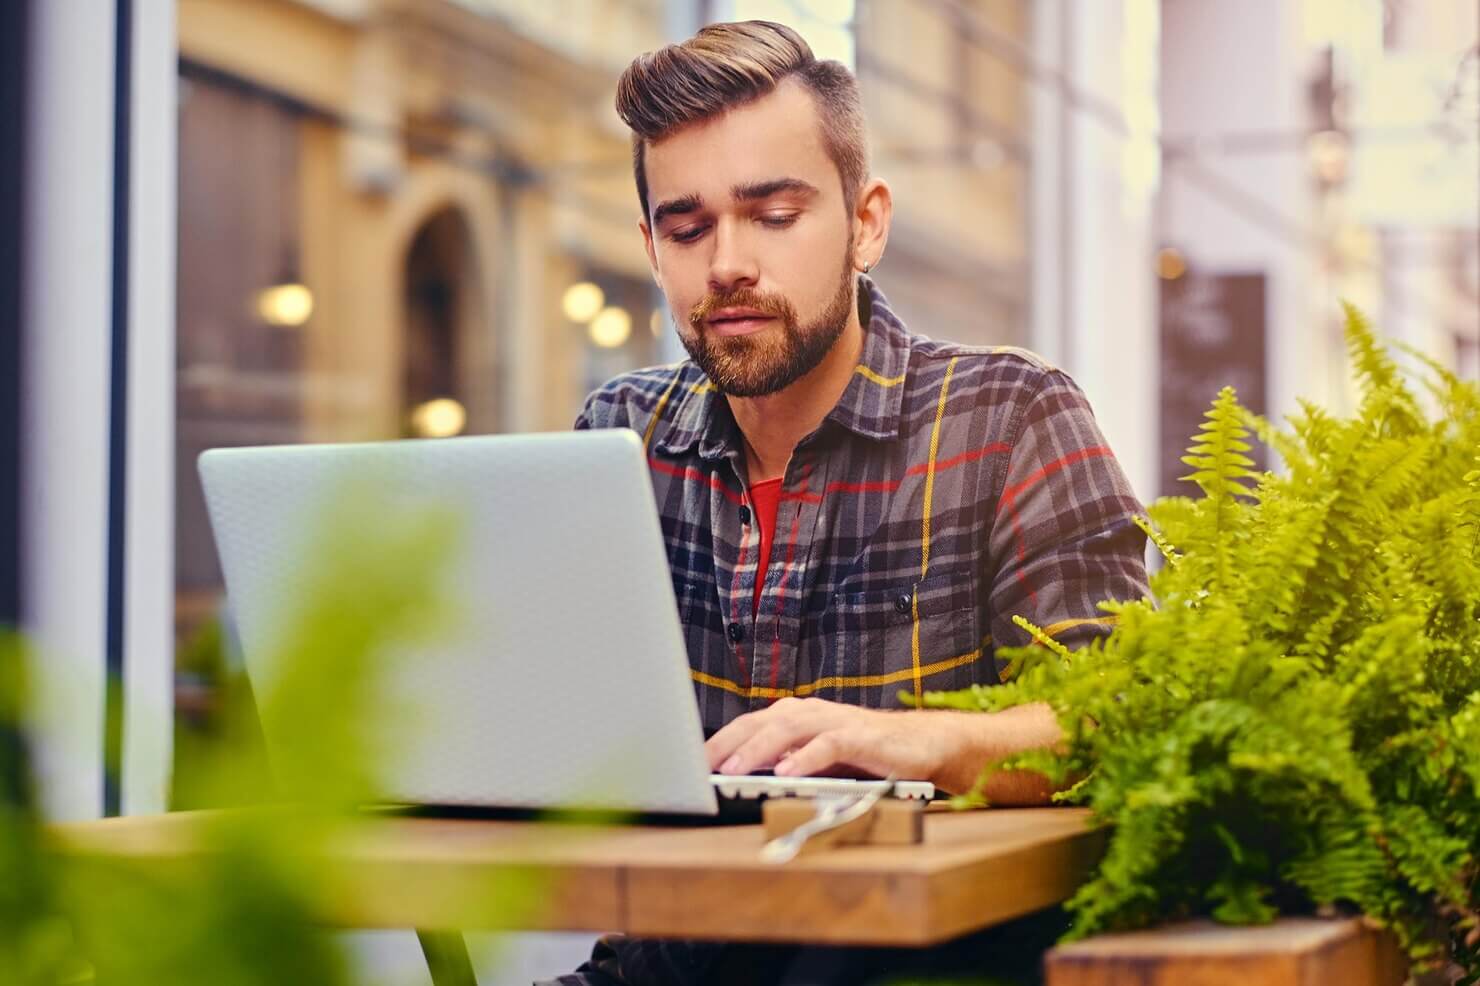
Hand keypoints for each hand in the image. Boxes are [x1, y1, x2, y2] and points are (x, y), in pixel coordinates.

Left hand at [703, 697, 958, 783]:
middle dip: (729, 743)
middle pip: (762, 722)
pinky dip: (805, 757)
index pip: (751, 724)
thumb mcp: (819, 760)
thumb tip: (747, 777)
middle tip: (702, 766)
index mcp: (798, 716)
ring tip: (735, 769)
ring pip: (790, 728)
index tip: (693, 762)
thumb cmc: (867, 754)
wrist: (924, 745)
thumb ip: (787, 762)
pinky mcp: (862, 737)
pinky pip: (829, 744)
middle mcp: (813, 713)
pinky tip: (787, 773)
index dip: (721, 741)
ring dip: (759, 748)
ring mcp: (837, 722)